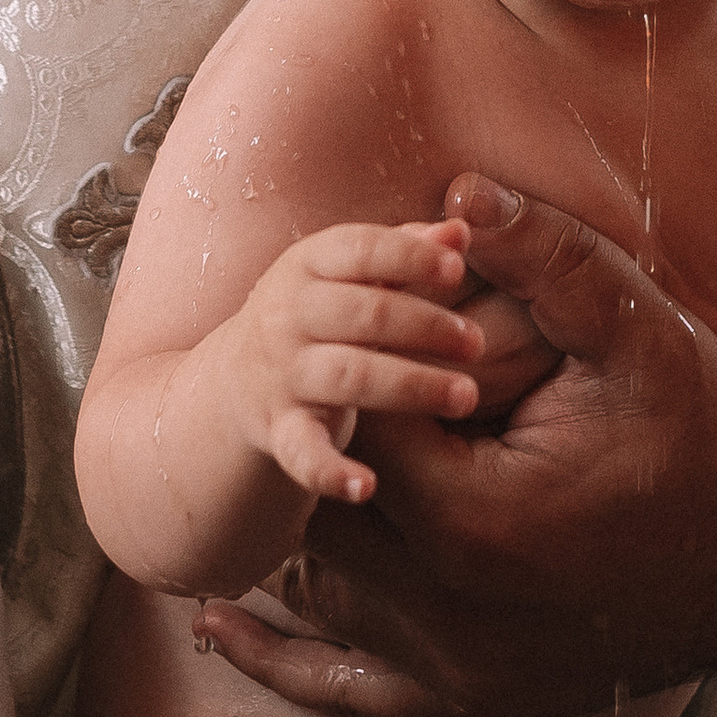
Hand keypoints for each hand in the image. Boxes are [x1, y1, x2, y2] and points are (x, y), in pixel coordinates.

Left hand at [190, 172, 716, 716]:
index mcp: (475, 522)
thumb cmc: (708, 434)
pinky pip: (349, 693)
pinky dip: (284, 664)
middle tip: (309, 393)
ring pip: (324, 600)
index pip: (354, 432)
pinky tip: (222, 632)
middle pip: (324, 518)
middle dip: (319, 451)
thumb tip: (456, 191)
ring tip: (258, 475)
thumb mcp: (635, 333)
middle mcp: (452, 613)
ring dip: (295, 539)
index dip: (352, 373)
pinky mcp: (471, 704)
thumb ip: (543, 258)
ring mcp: (459, 671)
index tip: (363, 330)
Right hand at [220, 215, 483, 502]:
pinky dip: (329, 472)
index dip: (409, 256)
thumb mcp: (350, 273)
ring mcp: (280, 374)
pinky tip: (367, 487)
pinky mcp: (277, 430)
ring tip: (466, 397)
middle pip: (361, 313)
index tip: (458, 269)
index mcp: (307, 263)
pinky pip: (301, 452)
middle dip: (423, 325)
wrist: (239, 379)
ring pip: (346, 376)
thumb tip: (461, 229)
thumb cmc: (321, 313)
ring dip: (409, 386)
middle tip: (477, 342)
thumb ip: (405, 249)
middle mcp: (287, 314)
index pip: (359, 248)